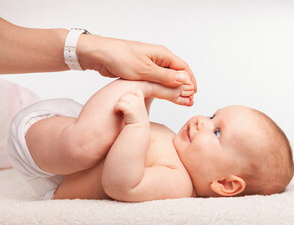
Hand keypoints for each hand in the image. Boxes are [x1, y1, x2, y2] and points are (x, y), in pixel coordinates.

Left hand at [78, 35, 196, 91]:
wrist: (99, 55)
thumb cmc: (120, 57)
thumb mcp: (145, 69)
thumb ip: (165, 76)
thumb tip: (184, 79)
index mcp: (162, 54)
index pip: (183, 67)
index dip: (190, 80)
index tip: (194, 93)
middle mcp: (158, 58)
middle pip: (177, 73)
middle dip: (184, 86)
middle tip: (189, 100)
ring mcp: (149, 65)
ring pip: (166, 78)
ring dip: (174, 89)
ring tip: (181, 100)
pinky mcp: (141, 71)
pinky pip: (156, 80)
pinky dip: (162, 88)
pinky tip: (165, 96)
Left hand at [114, 90, 148, 125]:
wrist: (138, 130)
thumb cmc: (136, 121)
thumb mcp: (139, 110)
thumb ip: (136, 102)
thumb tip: (132, 95)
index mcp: (141, 101)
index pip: (136, 92)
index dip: (131, 96)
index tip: (129, 106)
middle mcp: (138, 101)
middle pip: (125, 95)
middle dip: (122, 102)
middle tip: (124, 111)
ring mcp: (134, 104)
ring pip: (121, 98)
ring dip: (119, 105)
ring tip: (121, 112)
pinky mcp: (129, 108)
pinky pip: (118, 104)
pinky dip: (116, 108)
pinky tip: (118, 112)